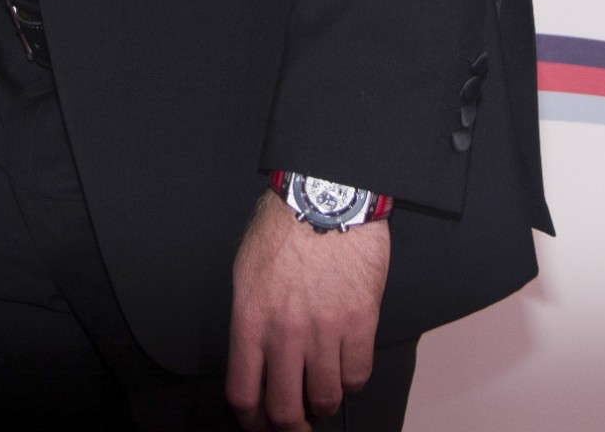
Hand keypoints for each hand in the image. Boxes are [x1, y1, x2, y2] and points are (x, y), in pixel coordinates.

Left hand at [226, 190, 389, 429]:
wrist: (324, 196)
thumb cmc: (282, 228)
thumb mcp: (247, 271)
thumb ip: (250, 320)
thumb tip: (256, 361)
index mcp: (250, 318)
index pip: (243, 393)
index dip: (252, 422)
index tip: (258, 425)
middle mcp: (285, 333)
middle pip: (286, 411)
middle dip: (289, 427)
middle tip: (296, 424)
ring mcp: (324, 331)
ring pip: (326, 399)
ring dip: (323, 402)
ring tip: (322, 390)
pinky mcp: (360, 324)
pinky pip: (357, 376)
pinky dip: (351, 380)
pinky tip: (345, 367)